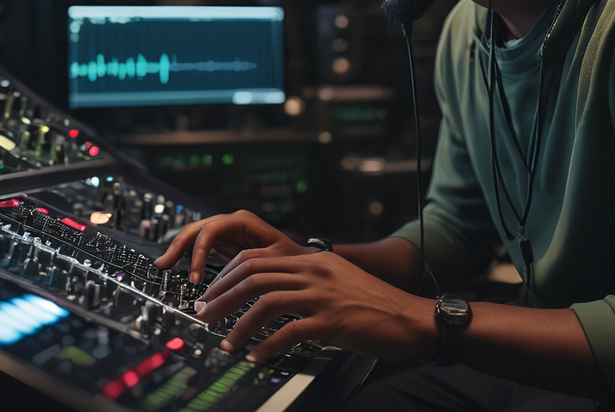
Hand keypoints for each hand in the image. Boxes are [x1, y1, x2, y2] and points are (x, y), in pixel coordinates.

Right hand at [153, 209, 311, 282]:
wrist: (302, 260)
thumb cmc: (292, 258)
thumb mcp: (273, 259)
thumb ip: (251, 263)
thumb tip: (229, 277)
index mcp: (242, 221)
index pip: (210, 231)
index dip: (198, 253)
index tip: (196, 278)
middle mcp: (231, 223)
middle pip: (196, 229)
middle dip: (178, 246)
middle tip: (163, 265)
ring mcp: (226, 232)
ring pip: (195, 236)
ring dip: (179, 250)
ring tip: (164, 265)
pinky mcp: (224, 244)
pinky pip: (201, 247)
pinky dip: (189, 256)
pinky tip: (180, 268)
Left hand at [193, 250, 434, 363]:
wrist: (411, 318)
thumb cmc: (374, 304)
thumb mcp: (336, 280)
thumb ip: (306, 280)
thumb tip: (270, 293)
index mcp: (312, 259)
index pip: (257, 258)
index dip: (227, 277)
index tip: (211, 294)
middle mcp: (315, 271)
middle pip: (254, 276)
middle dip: (222, 297)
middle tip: (204, 316)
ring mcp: (324, 294)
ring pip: (266, 302)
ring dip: (239, 324)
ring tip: (225, 342)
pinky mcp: (333, 320)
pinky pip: (291, 331)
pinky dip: (268, 345)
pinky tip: (257, 356)